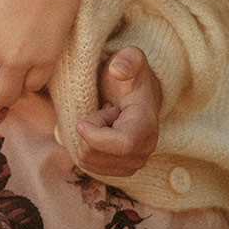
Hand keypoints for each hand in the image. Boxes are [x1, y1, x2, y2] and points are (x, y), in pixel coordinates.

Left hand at [75, 45, 162, 177]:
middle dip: (88, 133)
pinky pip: (89, 167)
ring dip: (87, 140)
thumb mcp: (131, 58)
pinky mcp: (121, 170)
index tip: (80, 122)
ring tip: (103, 121)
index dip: (96, 136)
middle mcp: (145, 150)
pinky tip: (100, 133)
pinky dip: (87, 149)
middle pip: (99, 155)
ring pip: (90, 163)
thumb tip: (118, 70)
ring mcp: (134, 163)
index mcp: (147, 125)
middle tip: (102, 111)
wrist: (136, 94)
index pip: (123, 144)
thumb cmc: (130, 76)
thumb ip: (128, 60)